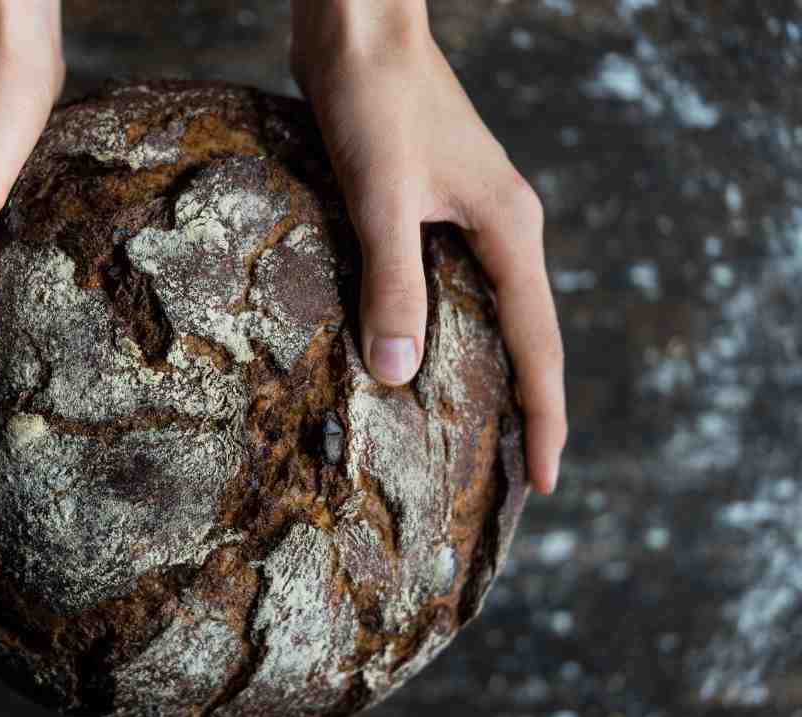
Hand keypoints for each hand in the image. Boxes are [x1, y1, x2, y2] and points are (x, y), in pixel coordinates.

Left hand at [291, 0, 566, 494]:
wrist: (358, 30)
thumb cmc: (374, 101)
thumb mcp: (381, 198)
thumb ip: (393, 284)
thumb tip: (397, 374)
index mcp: (508, 230)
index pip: (538, 345)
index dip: (544, 418)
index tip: (545, 483)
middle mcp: (500, 227)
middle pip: (524, 335)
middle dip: (523, 407)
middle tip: (512, 478)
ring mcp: (466, 216)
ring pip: (486, 312)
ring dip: (483, 371)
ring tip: (470, 434)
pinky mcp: (429, 206)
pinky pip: (448, 285)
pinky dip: (441, 329)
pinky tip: (415, 355)